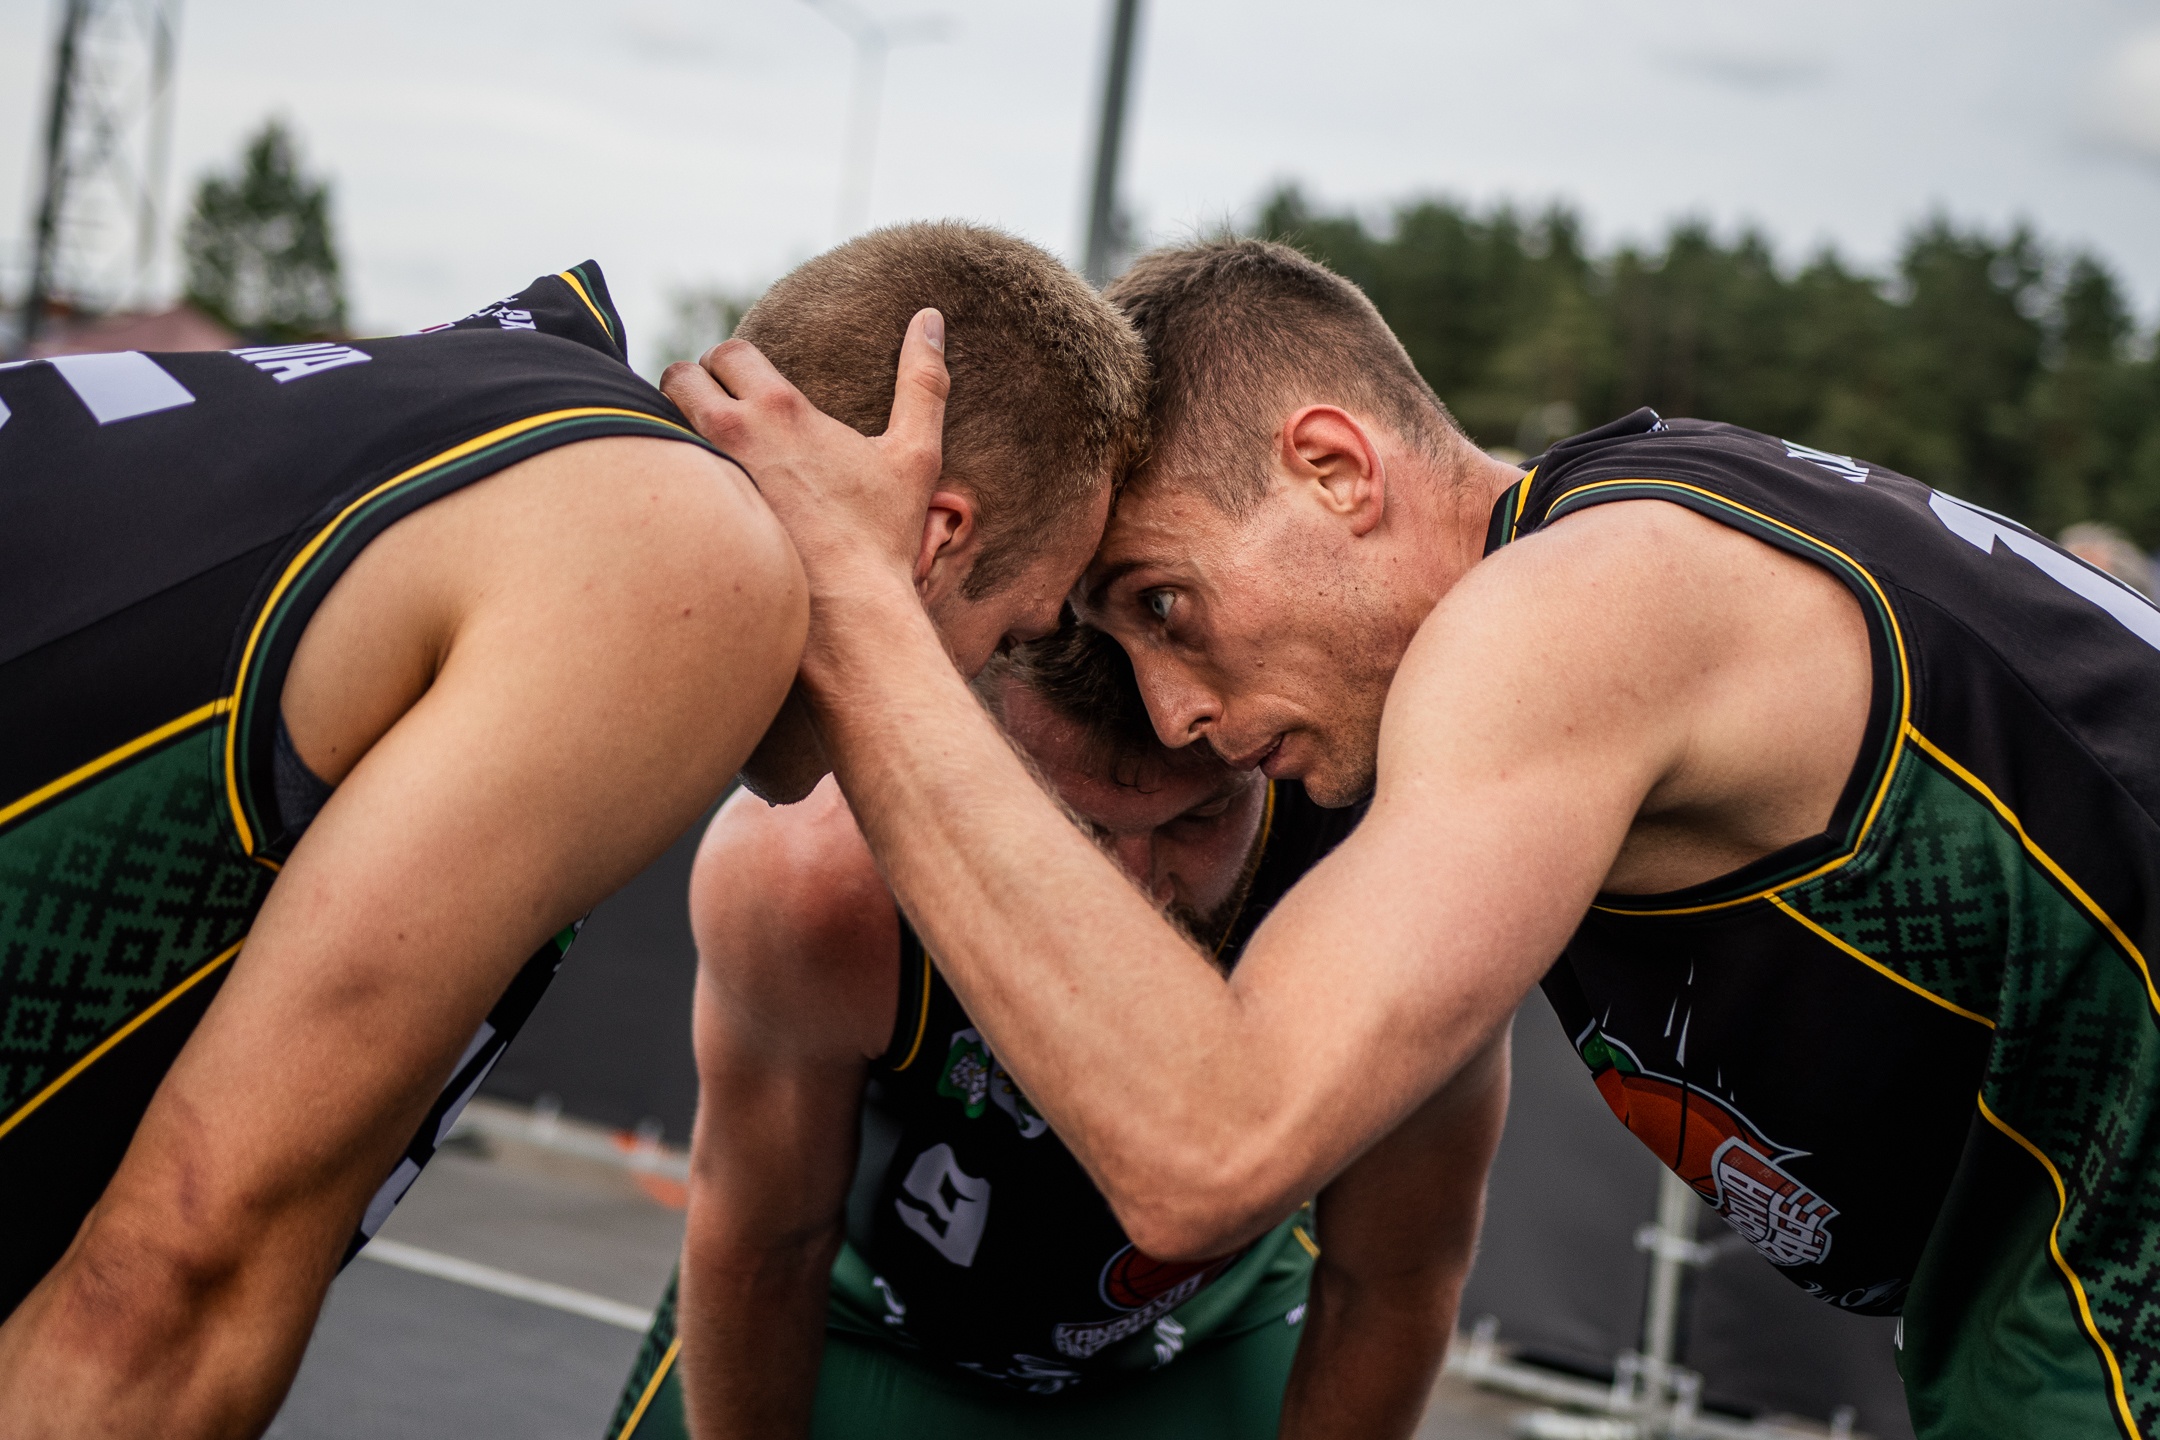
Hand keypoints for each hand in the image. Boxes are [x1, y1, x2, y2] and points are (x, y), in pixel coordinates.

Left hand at [661, 309, 948, 609]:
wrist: (848, 615)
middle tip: (709, 411)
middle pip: (679, 378)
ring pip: (656, 426)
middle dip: (690, 385)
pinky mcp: (690, 523)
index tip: (741, 385)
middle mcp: (732, 436)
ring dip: (668, 428)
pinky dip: (663, 479)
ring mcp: (704, 480)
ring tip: (692, 450)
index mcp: (781, 409)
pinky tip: (683, 499)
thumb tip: (930, 318)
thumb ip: (923, 381)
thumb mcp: (913, 455)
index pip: (728, 353)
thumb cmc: (883, 537)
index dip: (732, 364)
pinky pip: (654, 482)